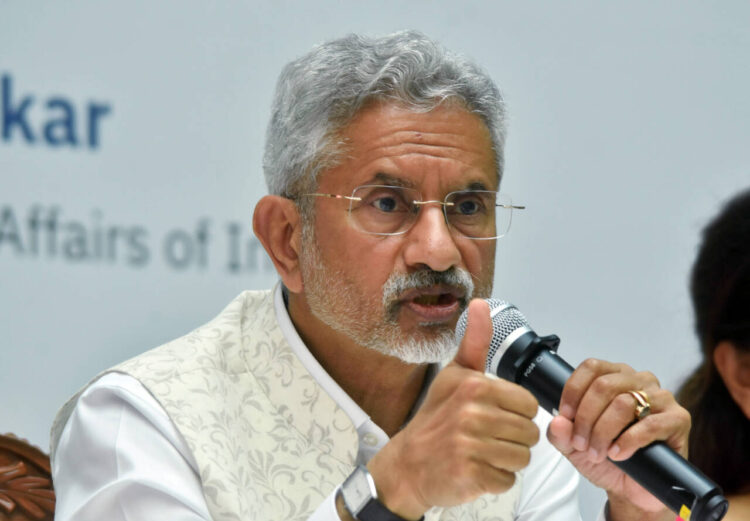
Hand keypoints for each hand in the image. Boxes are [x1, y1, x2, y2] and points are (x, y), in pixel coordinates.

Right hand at [367, 299, 540, 519]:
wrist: (408, 464)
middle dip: (513, 439)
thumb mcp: (454, 374)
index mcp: (474, 387)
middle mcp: (472, 414)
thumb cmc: (436, 417)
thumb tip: (480, 303)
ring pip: (522, 458)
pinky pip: (507, 480)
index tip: (493, 415)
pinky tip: (476, 469)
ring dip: (506, 460)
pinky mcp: (470, 476)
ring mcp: (470, 447)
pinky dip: (496, 479)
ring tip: (482, 452)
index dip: (516, 413)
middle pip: (530, 433)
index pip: (529, 405)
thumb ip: (475, 341)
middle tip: (486, 437)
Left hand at [547, 359, 690, 519]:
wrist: (633, 490)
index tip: (566, 416)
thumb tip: (558, 421)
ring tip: (598, 452)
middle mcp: (639, 381)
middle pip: (604, 385)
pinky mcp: (678, 419)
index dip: (573, 391)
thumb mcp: (574, 447)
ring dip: (603, 431)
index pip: (592, 367)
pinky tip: (618, 454)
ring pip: (624, 403)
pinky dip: (628, 441)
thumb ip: (561, 433)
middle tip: (580, 443)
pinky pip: (651, 424)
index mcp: (615, 377)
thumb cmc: (607, 459)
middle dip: (586, 417)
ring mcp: (661, 398)